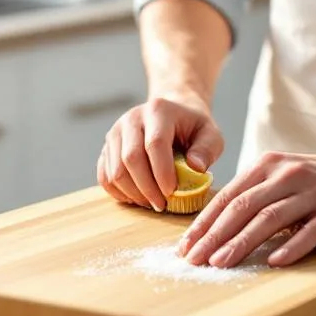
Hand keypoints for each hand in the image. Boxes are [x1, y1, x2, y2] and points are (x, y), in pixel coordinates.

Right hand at [98, 95, 223, 211]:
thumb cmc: (192, 128)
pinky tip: (137, 198)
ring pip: (115, 170)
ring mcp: (115, 133)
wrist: (172, 114)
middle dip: (147, 188)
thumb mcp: (210, 134)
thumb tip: (195, 168)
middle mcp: (131, 119)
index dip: (162, 172)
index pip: (155, 143)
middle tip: (162, 205)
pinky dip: (119, 193)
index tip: (172, 192)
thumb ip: (207, 149)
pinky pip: (105, 176)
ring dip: (134, 194)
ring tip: (152, 203)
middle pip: (131, 158)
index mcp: (158, 110)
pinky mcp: (107, 148)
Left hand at [178, 147, 315, 267]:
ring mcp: (314, 193)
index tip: (184, 247)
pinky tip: (273, 261)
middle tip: (193, 260)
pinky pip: (311, 231)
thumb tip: (216, 228)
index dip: (204, 223)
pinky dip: (291, 246)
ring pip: (270, 218)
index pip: (228, 197)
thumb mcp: (284, 179)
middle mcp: (288, 176)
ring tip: (220, 263)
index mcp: (269, 167)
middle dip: (214, 236)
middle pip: (243, 207)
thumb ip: (255, 196)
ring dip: (241, 242)